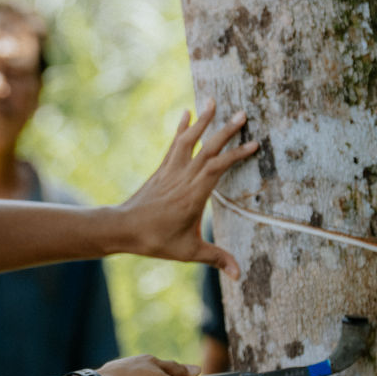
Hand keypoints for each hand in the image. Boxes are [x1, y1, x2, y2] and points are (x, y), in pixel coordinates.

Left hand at [116, 99, 257, 278]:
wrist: (123, 229)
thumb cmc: (155, 241)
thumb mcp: (188, 252)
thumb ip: (216, 258)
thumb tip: (239, 275)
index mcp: (193, 196)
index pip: (217, 169)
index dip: (236, 155)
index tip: (254, 144)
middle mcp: (183, 179)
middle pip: (207, 149)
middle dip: (225, 130)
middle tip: (243, 113)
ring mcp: (171, 171)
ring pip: (188, 141)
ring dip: (202, 120)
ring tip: (213, 100)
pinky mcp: (162, 170)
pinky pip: (174, 145)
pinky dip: (182, 128)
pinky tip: (187, 112)